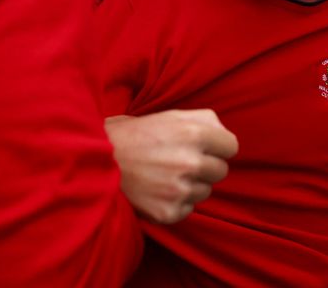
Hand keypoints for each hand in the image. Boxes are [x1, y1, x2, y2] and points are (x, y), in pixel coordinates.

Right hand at [104, 109, 238, 223]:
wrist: (96, 163)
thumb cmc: (134, 135)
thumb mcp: (169, 115)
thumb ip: (202, 120)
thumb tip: (224, 134)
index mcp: (194, 133)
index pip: (231, 147)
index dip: (218, 146)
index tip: (205, 148)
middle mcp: (191, 162)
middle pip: (220, 171)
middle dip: (205, 166)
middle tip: (179, 161)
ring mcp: (180, 190)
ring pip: (205, 192)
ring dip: (190, 185)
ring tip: (164, 175)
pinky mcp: (169, 212)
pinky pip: (187, 209)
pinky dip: (175, 203)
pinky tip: (156, 190)